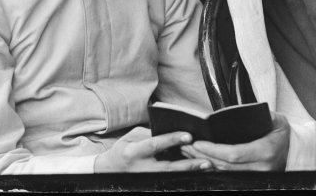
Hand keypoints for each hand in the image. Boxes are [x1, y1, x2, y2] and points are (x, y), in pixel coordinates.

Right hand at [95, 127, 212, 172]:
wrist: (109, 170)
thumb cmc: (123, 149)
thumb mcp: (131, 137)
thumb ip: (150, 134)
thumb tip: (170, 131)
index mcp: (134, 152)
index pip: (156, 144)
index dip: (172, 139)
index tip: (189, 136)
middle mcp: (142, 168)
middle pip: (168, 167)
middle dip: (188, 164)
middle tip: (206, 159)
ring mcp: (147, 179)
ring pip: (172, 176)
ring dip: (190, 171)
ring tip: (207, 165)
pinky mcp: (152, 183)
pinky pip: (170, 179)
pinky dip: (184, 174)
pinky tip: (197, 169)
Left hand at [180, 112, 289, 170]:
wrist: (297, 151)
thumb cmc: (283, 133)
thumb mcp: (277, 119)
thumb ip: (262, 115)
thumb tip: (241, 112)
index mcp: (266, 151)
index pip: (234, 154)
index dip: (214, 150)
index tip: (198, 143)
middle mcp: (261, 167)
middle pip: (225, 165)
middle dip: (203, 156)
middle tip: (185, 146)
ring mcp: (257, 176)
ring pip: (225, 172)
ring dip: (204, 162)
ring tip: (188, 152)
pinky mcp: (252, 179)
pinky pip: (229, 174)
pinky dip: (213, 166)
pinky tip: (200, 158)